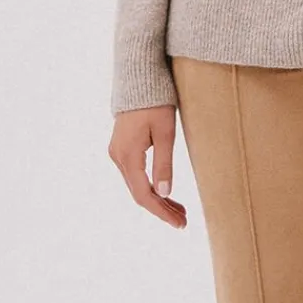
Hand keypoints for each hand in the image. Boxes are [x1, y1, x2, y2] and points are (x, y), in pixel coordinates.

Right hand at [108, 104, 186, 227]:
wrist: (138, 78)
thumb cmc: (156, 102)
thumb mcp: (165, 133)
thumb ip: (164, 164)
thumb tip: (164, 193)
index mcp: (128, 155)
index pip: (144, 194)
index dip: (162, 212)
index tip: (180, 224)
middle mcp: (118, 157)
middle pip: (139, 193)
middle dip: (161, 209)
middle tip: (184, 221)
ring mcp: (118, 152)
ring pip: (137, 185)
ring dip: (157, 199)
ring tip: (180, 211)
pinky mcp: (122, 147)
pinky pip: (135, 175)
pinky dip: (150, 186)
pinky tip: (165, 194)